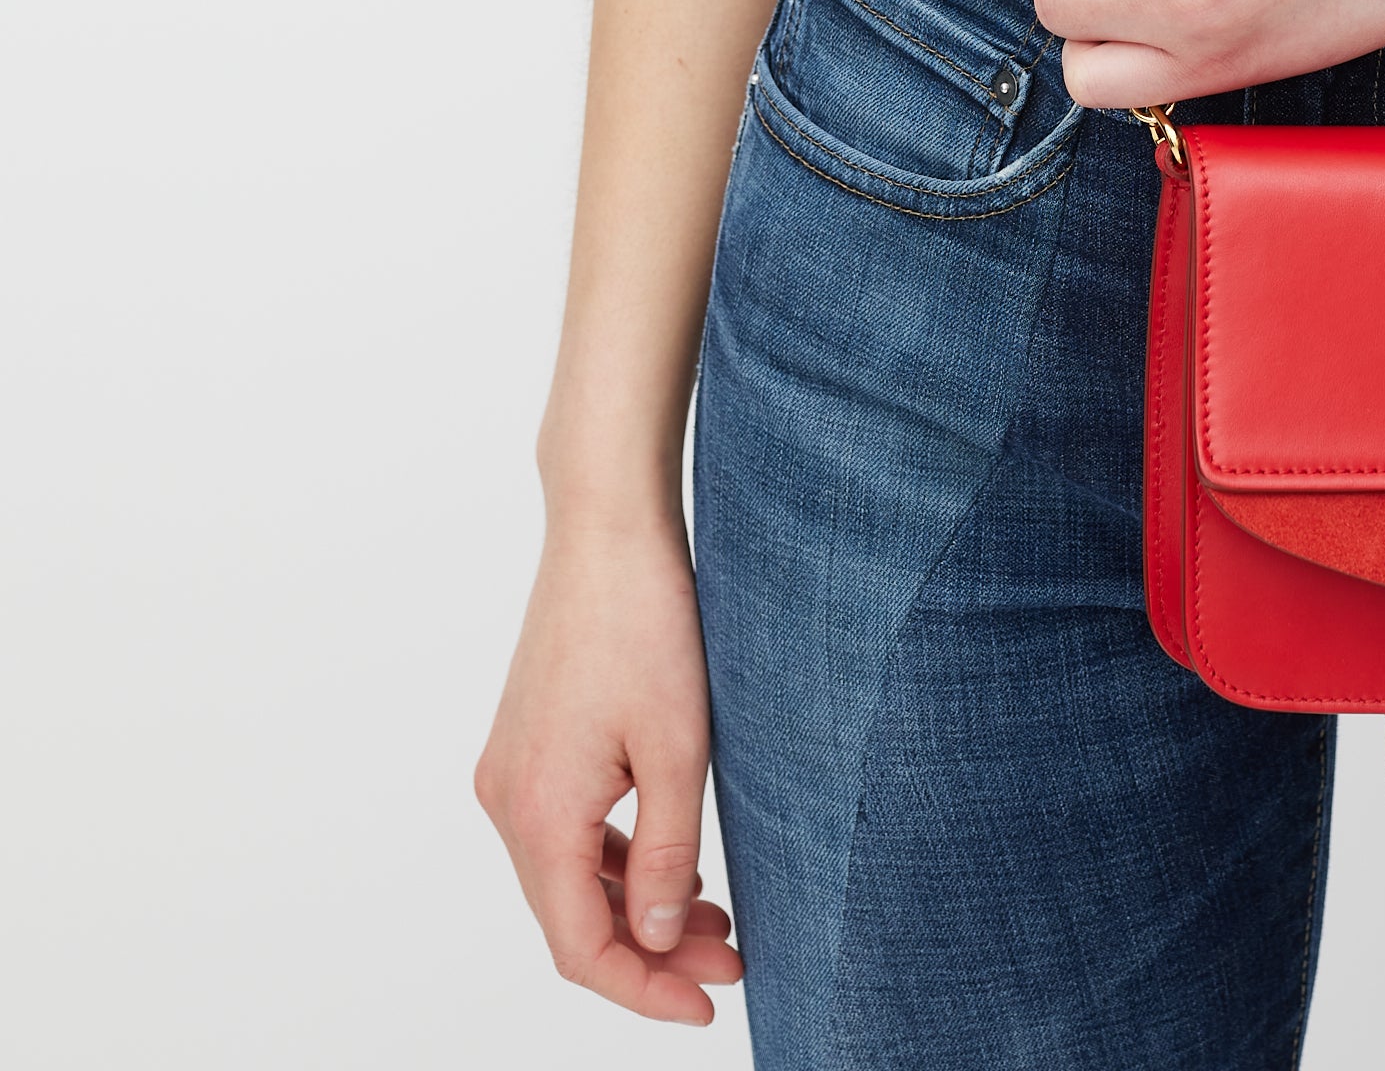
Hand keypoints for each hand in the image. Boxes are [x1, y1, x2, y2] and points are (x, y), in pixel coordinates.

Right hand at [475, 506, 742, 1025]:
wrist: (606, 526)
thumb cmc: (646, 622)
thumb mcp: (679, 749)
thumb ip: (665, 856)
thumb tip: (651, 943)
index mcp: (537, 813)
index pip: (581, 948)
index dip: (643, 990)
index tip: (709, 1004)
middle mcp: (507, 800)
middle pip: (573, 916)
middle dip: (650, 951)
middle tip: (731, 958)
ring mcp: (511, 769)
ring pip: (570, 875)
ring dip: (636, 904)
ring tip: (715, 914)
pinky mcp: (528, 742)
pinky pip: (567, 830)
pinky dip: (616, 857)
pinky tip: (672, 857)